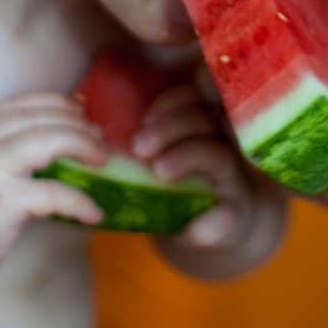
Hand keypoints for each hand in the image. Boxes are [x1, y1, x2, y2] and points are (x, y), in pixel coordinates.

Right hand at [0, 92, 107, 273]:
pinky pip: (54, 194)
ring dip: (83, 146)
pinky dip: (80, 201)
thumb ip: (6, 140)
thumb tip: (66, 127)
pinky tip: (94, 212)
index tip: (82, 112)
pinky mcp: (3, 201)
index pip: (28, 101)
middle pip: (43, 118)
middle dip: (79, 125)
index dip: (61, 103)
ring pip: (50, 142)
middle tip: (99, 138)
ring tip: (102, 159)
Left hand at [132, 83, 254, 246]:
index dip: (168, 104)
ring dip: (186, 158)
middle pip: (204, 120)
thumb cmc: (178, 182)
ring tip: (159, 172)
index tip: (142, 119)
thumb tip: (92, 127)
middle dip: (169, 128)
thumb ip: (140, 141)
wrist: (216, 225)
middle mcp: (223, 143)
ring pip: (217, 157)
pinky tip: (192, 229)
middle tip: (138, 147)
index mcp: (203, 123)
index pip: (193, 98)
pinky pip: (228, 214)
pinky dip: (212, 221)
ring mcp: (232, 178)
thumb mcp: (162, 156)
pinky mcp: (235, 215)